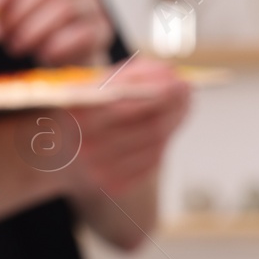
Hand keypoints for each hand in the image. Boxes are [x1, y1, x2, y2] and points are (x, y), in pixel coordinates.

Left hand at [0, 0, 115, 66]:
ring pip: (62, 9)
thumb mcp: (12, 14)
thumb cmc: (38, 28)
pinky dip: (55, 46)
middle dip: (15, 14)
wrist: (70, 55)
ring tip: (17, 47)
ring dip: (32, 32)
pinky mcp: (103, 28)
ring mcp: (93, 2)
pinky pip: (78, 33)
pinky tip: (44, 55)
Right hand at [64, 59, 189, 196]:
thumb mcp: (105, 81)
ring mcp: (98, 168)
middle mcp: (84, 143)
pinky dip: (164, 141)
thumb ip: (136, 74)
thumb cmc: (94, 106)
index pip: (125, 99)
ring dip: (174, 120)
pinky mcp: (114, 185)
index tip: (178, 79)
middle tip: (187, 89)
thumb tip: (171, 74)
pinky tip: (164, 127)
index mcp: (77, 110)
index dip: (157, 89)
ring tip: (180, 105)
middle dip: (173, 105)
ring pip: (155, 143)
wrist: (71, 148)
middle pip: (149, 125)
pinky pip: (152, 161)